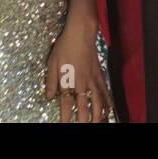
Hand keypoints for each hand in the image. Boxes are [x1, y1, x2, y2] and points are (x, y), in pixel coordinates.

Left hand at [44, 0, 110, 122]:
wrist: (81, 32)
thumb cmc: (65, 45)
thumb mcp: (52, 63)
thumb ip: (50, 81)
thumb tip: (48, 97)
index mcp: (69, 80)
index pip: (66, 104)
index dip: (65, 116)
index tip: (64, 124)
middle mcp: (82, 82)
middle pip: (84, 106)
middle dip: (83, 119)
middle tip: (82, 126)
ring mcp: (92, 78)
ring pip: (97, 100)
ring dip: (97, 114)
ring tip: (98, 123)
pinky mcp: (99, 73)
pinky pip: (104, 90)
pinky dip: (107, 101)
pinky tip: (109, 108)